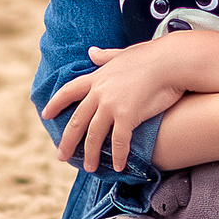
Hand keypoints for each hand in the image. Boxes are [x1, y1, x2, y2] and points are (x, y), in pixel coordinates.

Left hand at [42, 40, 188, 174]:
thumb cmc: (153, 55)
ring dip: (90, 154)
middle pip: (77, 120)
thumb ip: (106, 55)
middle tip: (61, 155)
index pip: (68, 91)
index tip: (46, 114)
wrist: (172, 61)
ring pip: (94, 135)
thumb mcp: (124, 53)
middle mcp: (100, 92)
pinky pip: (119, 141)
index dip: (56, 103)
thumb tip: (91, 51)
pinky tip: (117, 166)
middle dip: (67, 140)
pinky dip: (117, 155)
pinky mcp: (127, 116)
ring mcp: (112, 105)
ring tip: (89, 168)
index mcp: (98, 77)